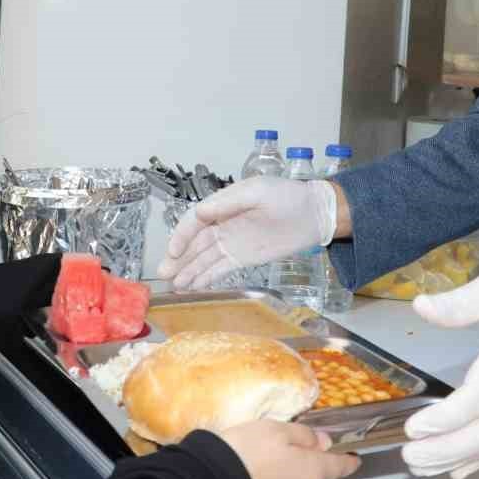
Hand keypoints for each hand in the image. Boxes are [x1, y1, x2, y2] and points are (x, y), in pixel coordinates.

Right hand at [155, 177, 336, 289]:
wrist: (314, 215)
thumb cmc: (287, 197)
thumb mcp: (257, 192)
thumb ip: (227, 202)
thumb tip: (199, 213)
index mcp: (223, 205)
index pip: (195, 222)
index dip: (181, 236)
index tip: (172, 252)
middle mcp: (223, 225)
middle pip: (194, 243)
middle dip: (178, 258)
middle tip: (164, 275)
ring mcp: (232, 243)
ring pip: (204, 259)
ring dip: (188, 271)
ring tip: (174, 286)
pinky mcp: (244, 258)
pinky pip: (220, 269)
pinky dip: (205, 278)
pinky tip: (192, 287)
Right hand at [217, 420, 359, 478]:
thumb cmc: (248, 453)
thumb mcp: (276, 429)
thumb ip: (304, 434)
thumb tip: (323, 442)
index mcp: (312, 471)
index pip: (340, 467)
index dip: (348, 459)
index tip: (354, 456)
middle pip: (313, 476)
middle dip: (305, 463)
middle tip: (288, 445)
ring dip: (285, 474)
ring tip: (263, 458)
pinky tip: (252, 473)